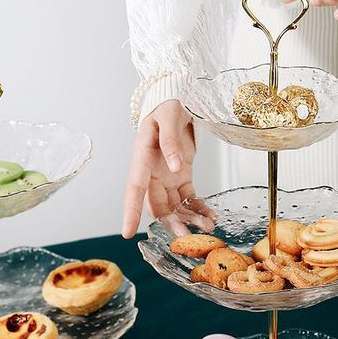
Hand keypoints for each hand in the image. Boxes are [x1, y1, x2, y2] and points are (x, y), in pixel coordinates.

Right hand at [122, 100, 204, 237]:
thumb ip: (170, 141)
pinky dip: (199, 209)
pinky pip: (189, 198)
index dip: (130, 211)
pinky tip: (210, 216)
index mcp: (142, 158)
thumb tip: (174, 166)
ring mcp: (167, 176)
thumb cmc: (167, 104)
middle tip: (188, 238)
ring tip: (208, 227)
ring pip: (175, 206)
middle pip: (157, 205)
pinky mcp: (181, 177)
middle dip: (172, 224)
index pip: (134, 189)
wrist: (177, 99)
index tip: (127, 232)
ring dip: (189, 219)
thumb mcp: (169, 116)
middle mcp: (152, 172)